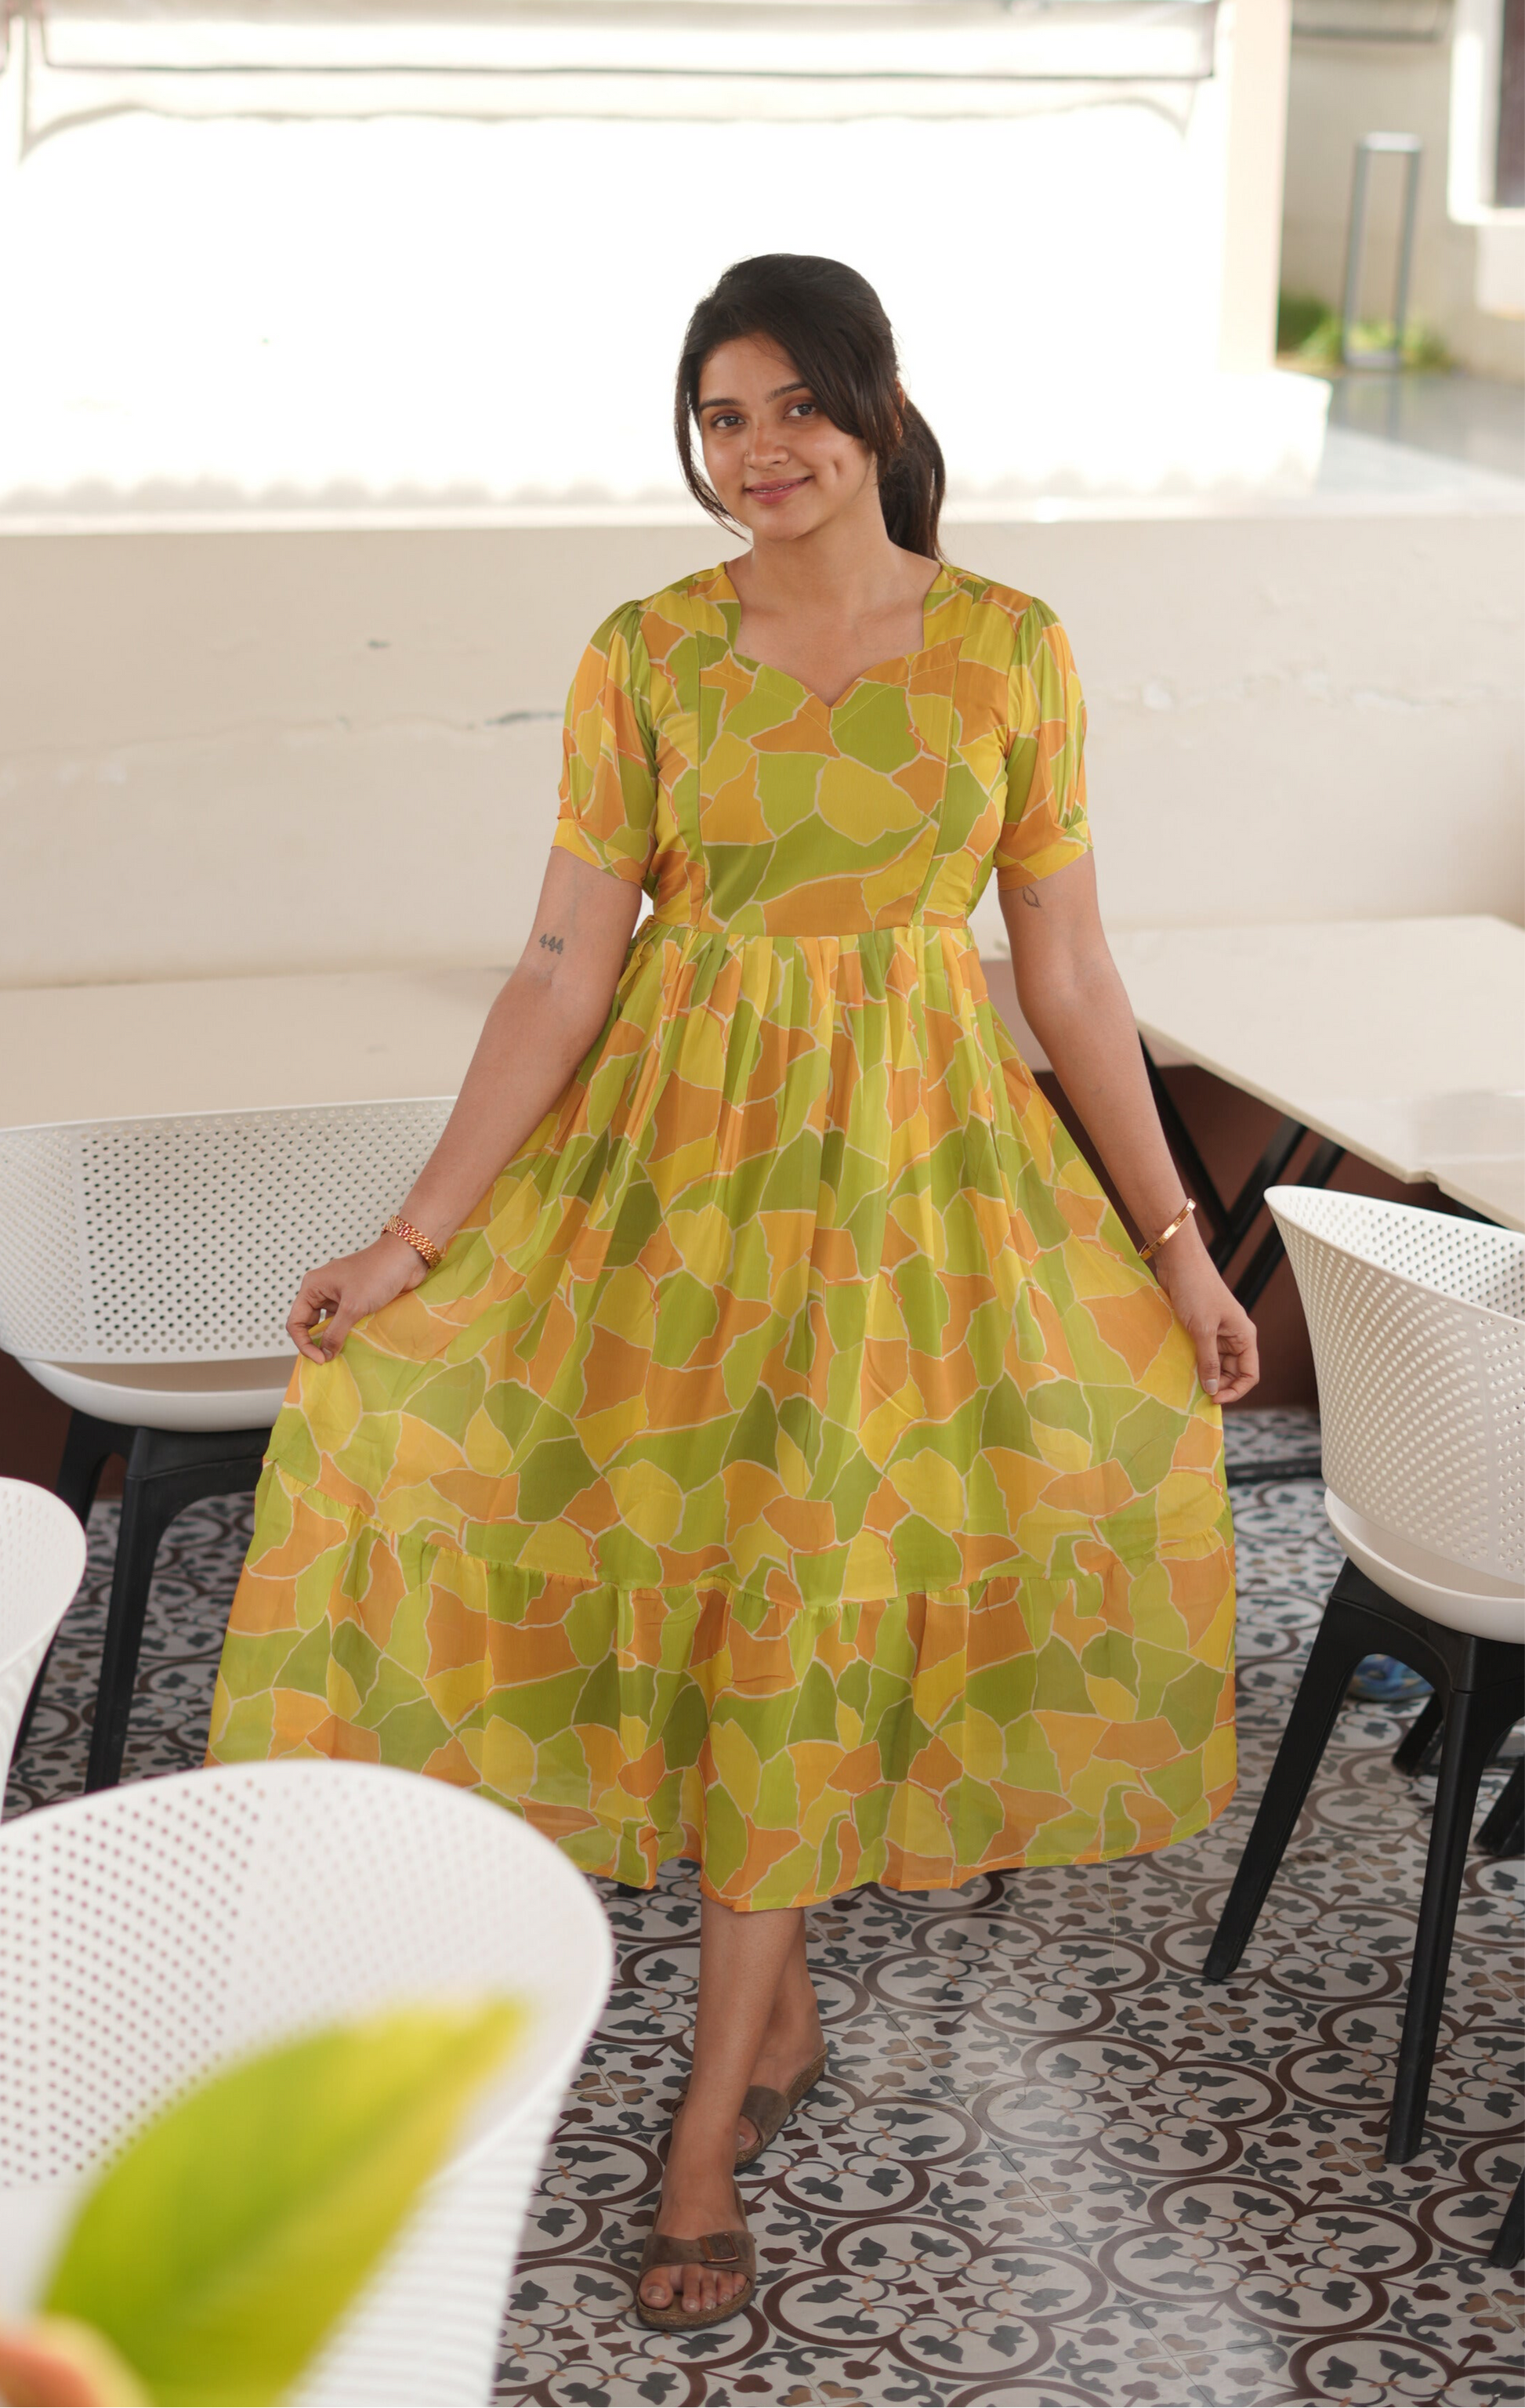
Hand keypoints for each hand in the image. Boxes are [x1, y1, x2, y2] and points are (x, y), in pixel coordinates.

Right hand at [287, 1233, 427, 1364]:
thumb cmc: (378, 1273)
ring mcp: (339, 1295)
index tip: (321, 1359)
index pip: (296, 1322)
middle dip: (317, 1343)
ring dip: (333, 1338)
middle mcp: (322, 1290)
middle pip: (310, 1324)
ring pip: (328, 1324)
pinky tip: (354, 1343)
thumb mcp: (353, 1307)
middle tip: (329, 1360)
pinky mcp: (355, 1300)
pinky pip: (344, 1321)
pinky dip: (346, 1333)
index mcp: (313, 1286)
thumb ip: (336, 1332)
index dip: (304, 1343)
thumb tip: (326, 1354)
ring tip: (342, 1353)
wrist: (406, 1258)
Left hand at [1151, 1227, 1258, 1403]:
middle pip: (1232, 1372)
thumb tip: (1212, 1388)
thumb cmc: (1196, 1290)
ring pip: (1216, 1364)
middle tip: (1196, 1395)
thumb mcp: (1203, 1329)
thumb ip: (1208, 1360)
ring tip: (1187, 1384)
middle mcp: (1234, 1337)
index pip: (1249, 1374)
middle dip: (1217, 1384)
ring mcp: (1217, 1333)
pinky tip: (1182, 1370)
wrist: (1180, 1263)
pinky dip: (1195, 1363)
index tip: (1213, 1398)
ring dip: (1204, 1375)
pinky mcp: (1201, 1329)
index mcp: (1244, 1336)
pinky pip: (1202, 1353)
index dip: (1235, 1390)